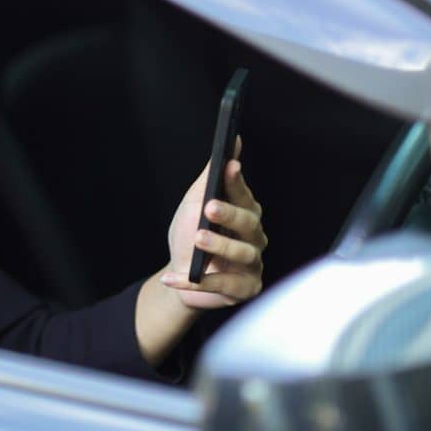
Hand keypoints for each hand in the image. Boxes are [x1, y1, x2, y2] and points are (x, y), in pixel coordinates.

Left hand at [163, 137, 266, 309]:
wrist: (179, 276)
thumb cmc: (189, 236)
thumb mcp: (193, 205)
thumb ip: (210, 178)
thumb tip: (231, 141)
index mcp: (245, 214)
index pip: (244, 195)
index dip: (238, 181)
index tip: (229, 166)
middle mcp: (254, 238)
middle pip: (250, 224)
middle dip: (230, 214)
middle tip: (209, 208)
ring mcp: (252, 264)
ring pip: (242, 254)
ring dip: (218, 247)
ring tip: (197, 240)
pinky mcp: (245, 288)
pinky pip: (226, 285)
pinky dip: (199, 282)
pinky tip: (176, 276)